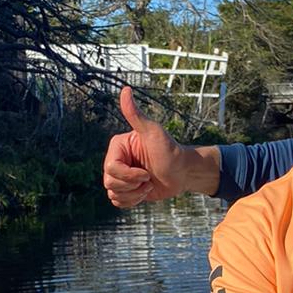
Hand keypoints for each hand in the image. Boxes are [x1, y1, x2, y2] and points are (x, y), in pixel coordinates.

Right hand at [102, 86, 217, 206]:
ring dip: (133, 194)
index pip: (111, 168)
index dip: (129, 175)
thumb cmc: (171, 151)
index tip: (146, 172)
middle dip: (132, 185)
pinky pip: (117, 202)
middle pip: (109, 182)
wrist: (183, 172)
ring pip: (112, 194)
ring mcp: (121, 176)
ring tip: (148, 185)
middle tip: (148, 178)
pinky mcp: (126, 190)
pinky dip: (132, 202)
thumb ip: (136, 114)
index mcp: (118, 147)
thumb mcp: (153, 132)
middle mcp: (117, 160)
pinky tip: (144, 193)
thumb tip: (125, 90)